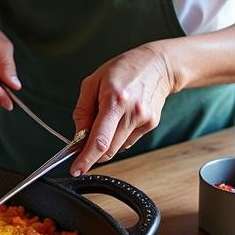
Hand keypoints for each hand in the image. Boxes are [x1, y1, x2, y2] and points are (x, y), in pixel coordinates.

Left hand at [70, 44, 176, 174]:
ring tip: (108, 118)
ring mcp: (144, 120)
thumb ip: (83, 111)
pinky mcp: (151, 124)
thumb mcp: (93, 82)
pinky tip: (121, 118)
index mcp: (115, 101)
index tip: (77, 169)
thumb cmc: (123, 69)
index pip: (99, 140)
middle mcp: (132, 113)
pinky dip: (119, 136)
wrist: (158, 65)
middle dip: (93, 151)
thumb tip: (78, 136)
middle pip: (108, 149)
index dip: (86, 159)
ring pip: (118, 148)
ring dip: (107, 142)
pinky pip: (128, 141)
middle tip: (85, 139)